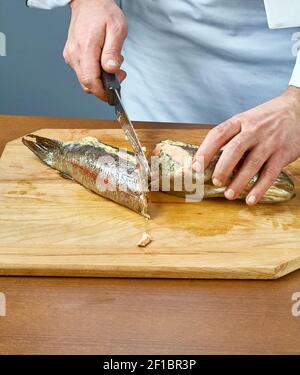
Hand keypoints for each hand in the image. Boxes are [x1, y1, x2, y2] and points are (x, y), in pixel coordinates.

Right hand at [63, 0, 127, 100]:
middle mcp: (74, 54)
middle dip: (104, 86)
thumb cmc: (103, 12)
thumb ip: (113, 52)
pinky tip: (103, 62)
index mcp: (84, 48)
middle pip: (86, 84)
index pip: (89, 81)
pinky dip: (95, 73)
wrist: (88, 1)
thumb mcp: (116, 29)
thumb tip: (111, 69)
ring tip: (111, 63)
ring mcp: (71, 56)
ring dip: (100, 79)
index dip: (101, 92)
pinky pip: (83, 72)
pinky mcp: (72, 56)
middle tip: (118, 74)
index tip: (112, 95)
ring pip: (85, 79)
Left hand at [193, 86, 299, 204]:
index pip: (218, 134)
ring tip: (229, 195)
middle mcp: (254, 131)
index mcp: (240, 121)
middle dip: (222, 168)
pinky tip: (250, 200)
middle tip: (215, 182)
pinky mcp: (283, 154)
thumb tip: (210, 162)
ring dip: (239, 182)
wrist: (297, 109)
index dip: (205, 151)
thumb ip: (230, 138)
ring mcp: (269, 143)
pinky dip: (259, 189)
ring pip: (252, 164)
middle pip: (234, 149)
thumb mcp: (246, 120)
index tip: (195, 167)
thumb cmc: (265, 119)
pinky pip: (270, 174)